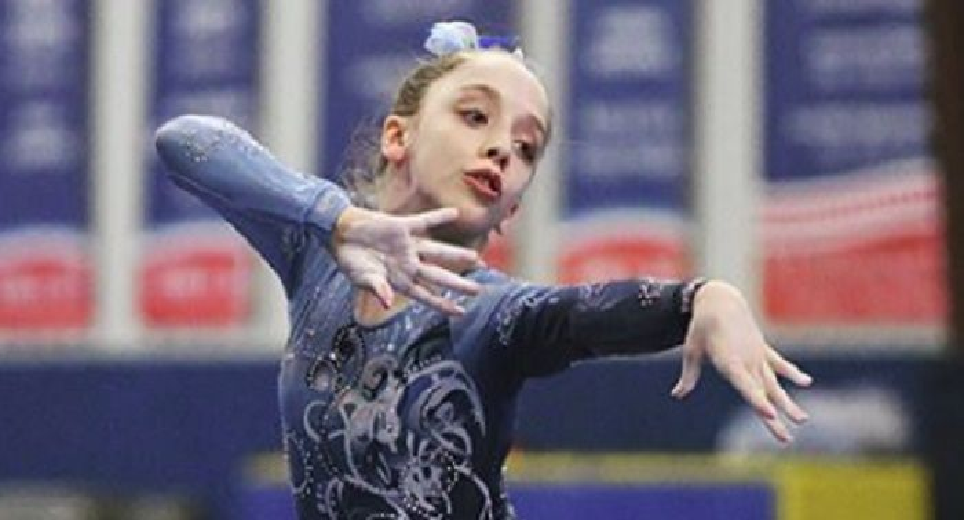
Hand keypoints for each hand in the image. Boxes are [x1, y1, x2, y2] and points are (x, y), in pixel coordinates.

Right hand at [332, 206, 481, 314]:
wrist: (338, 233)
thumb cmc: (349, 259)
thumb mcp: (361, 278)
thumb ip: (377, 289)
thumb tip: (388, 302)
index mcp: (399, 280)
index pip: (426, 295)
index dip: (443, 305)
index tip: (461, 312)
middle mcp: (408, 264)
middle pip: (438, 276)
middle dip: (458, 284)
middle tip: (478, 290)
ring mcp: (407, 246)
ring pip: (438, 251)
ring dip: (456, 254)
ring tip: (476, 259)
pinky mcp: (401, 226)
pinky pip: (424, 222)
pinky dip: (439, 217)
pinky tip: (455, 213)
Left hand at [671, 280, 812, 442]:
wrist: (719, 299)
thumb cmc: (701, 327)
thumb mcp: (692, 350)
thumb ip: (689, 375)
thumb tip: (677, 395)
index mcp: (729, 361)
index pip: (745, 386)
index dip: (757, 401)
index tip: (770, 414)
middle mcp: (747, 360)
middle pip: (763, 394)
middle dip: (775, 417)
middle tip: (785, 439)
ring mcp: (757, 355)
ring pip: (775, 383)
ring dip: (788, 403)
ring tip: (803, 420)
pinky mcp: (762, 349)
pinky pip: (779, 363)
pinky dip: (792, 372)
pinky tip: (806, 383)